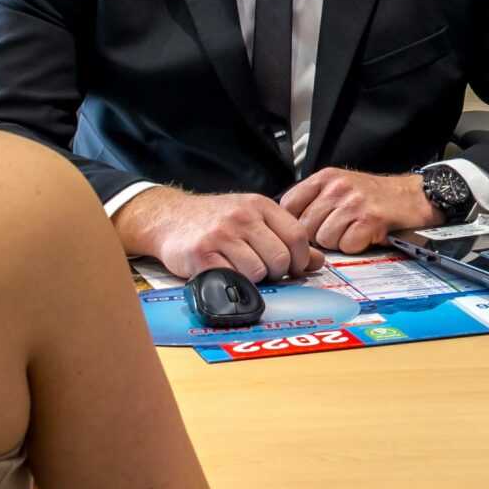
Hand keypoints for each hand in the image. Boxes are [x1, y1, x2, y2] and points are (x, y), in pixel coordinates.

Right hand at [116, 187, 320, 282]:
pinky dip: (232, 283)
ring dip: (252, 279)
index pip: (297, 236)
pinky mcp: (202, 254)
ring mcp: (221, 234)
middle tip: (263, 271)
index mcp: (260, 205)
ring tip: (240, 269)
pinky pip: (231, 279)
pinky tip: (224, 272)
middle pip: (279, 258)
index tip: (292, 267)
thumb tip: (318, 261)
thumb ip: (286, 237)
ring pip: (257, 272)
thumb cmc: (216, 220)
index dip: (299, 259)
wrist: (170, 217)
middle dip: (276, 272)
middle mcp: (242, 216)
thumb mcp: (254, 218)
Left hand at [280, 168, 436, 254]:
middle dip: (319, 235)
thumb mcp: (340, 185)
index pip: (288, 204)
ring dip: (338, 242)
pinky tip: (365, 235)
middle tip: (338, 229)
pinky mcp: (369, 220)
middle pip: (305, 227)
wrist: (412, 196)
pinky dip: (356, 246)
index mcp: (325, 177)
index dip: (295, 222)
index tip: (309, 226)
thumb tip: (287, 224)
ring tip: (353, 230)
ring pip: (324, 239)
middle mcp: (337, 187)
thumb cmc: (374, 196)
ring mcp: (353, 203)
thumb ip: (313, 199)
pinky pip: (346, 246)